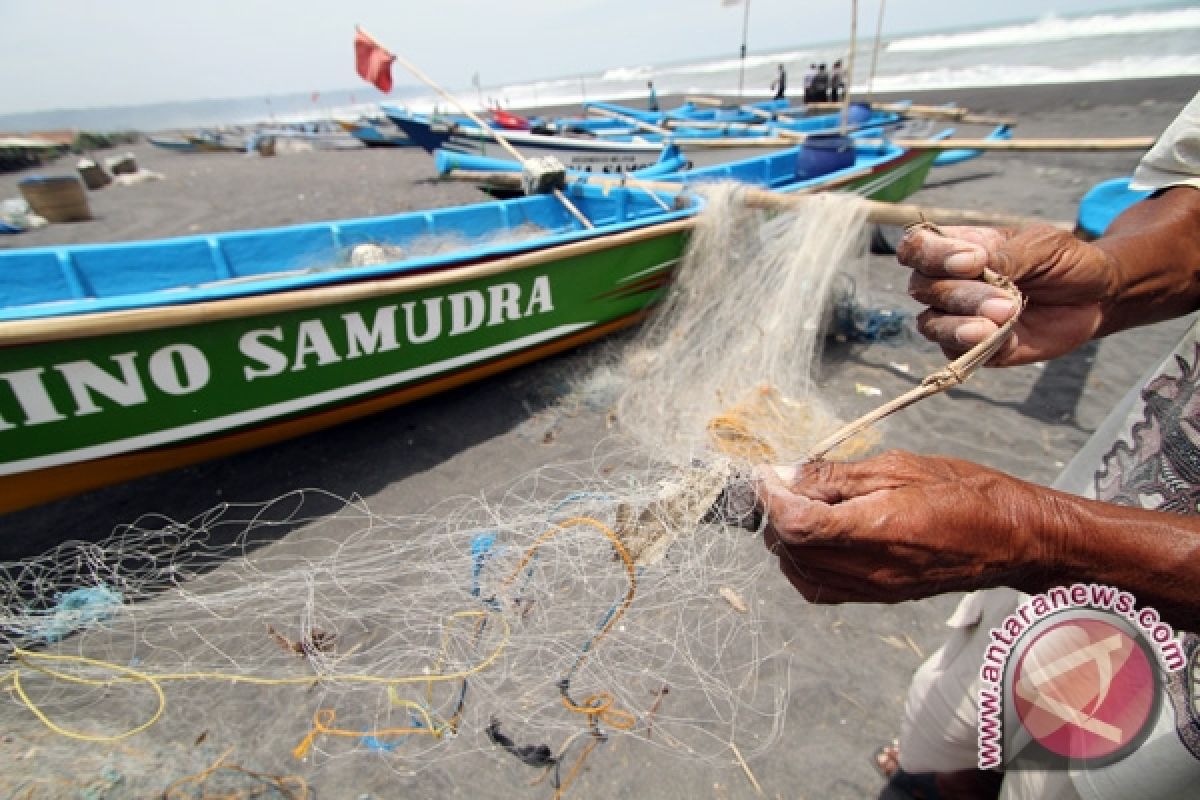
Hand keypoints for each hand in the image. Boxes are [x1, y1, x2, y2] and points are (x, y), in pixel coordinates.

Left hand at [754, 451, 1067, 602]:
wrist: (1013, 537)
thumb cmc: (965, 492)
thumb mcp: (900, 466)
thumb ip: (839, 476)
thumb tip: (790, 476)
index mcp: (879, 528)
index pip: (799, 524)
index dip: (771, 498)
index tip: (764, 475)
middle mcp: (872, 567)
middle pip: (792, 549)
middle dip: (776, 514)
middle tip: (786, 483)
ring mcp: (874, 587)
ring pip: (800, 571)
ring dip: (787, 538)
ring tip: (804, 504)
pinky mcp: (878, 596)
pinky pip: (820, 587)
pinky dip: (803, 562)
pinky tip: (815, 535)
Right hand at [897, 224, 1114, 365]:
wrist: (1097, 299)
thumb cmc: (1066, 263)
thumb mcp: (1043, 246)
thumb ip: (1006, 255)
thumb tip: (972, 264)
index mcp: (958, 249)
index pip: (916, 247)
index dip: (930, 254)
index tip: (972, 261)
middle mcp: (948, 283)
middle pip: (921, 287)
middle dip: (961, 294)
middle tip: (1008, 298)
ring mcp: (956, 318)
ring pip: (929, 323)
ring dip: (961, 323)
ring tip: (1004, 318)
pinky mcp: (971, 349)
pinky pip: (952, 351)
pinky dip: (973, 345)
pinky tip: (1000, 337)